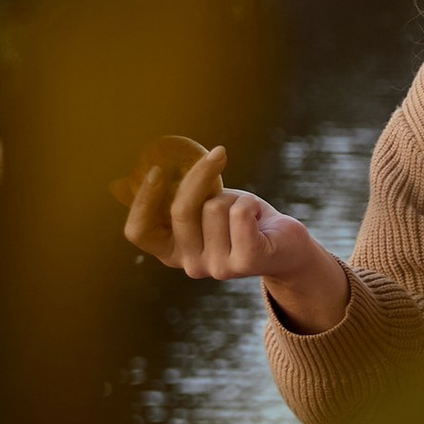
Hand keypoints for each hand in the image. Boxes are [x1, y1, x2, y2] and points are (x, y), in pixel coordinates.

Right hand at [120, 140, 348, 330]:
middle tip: (218, 155)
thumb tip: (159, 161)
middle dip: (199, 175)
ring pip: (213, 207)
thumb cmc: (239, 219)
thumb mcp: (205, 204)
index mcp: (171, 251)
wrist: (286, 244)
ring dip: (233, 198)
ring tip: (245, 213)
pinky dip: (250, 203)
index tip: (157, 171)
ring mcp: (217, 268)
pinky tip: (259, 218)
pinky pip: (240, 213)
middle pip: (180, 209)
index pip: (138, 232)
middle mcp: (189, 265)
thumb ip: (183, 194)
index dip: (142, 201)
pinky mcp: (246, 261)